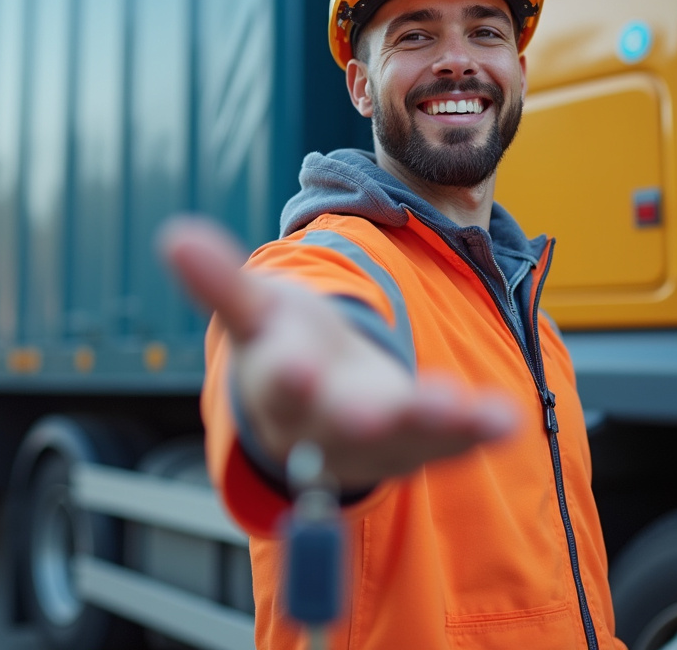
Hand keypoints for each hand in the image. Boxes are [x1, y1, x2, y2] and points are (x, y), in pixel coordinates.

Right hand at [159, 216, 520, 491]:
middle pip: (343, 423)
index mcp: (281, 386)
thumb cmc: (286, 350)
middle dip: (359, 416)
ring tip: (466, 411)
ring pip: (404, 434)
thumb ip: (220, 283)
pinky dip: (476, 431)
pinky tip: (503, 419)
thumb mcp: (255, 316)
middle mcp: (330, 421)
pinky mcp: (421, 440)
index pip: (281, 385)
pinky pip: (450, 439)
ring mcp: (379, 435)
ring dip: (433, 423)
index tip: (295, 368)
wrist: (318, 414)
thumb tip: (172, 236)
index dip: (288, 377)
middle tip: (373, 412)